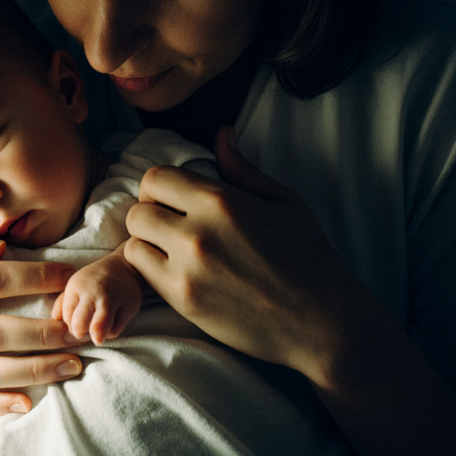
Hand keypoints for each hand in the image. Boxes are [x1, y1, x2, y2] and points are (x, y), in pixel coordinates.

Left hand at [52, 245, 144, 344]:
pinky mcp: (128, 307)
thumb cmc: (96, 280)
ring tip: (96, 335)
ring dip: (95, 336)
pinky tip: (110, 324)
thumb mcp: (76, 285)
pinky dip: (110, 332)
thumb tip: (54, 319)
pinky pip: (114, 331)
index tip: (75, 324)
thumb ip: (62, 302)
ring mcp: (111, 299)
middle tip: (83, 332)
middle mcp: (92, 293)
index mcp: (76, 286)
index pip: (66, 316)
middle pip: (78, 325)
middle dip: (79, 333)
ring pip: (97, 330)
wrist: (126, 265)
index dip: (69, 325)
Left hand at [123, 127, 371, 382]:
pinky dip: (151, 272)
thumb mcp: (283, 202)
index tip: (174, 200)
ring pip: (133, 244)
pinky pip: (142, 276)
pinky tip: (176, 273)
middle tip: (171, 227)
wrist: (322, 322)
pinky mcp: (183, 301)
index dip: (160, 187)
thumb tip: (221, 133)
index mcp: (222, 201)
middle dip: (150, 214)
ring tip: (172, 251)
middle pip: (138, 210)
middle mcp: (198, 232)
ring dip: (147, 244)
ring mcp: (187, 269)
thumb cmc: (308, 258)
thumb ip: (242, 168)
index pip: (155, 177)